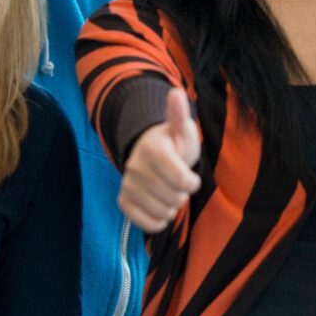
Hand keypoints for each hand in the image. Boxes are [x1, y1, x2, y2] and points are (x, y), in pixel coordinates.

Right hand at [118, 89, 201, 232]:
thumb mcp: (182, 131)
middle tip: (178, 183)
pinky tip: (159, 207)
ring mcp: (128, 184)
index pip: (181, 180)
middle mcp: (135, 166)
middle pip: (174, 198)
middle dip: (183, 194)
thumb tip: (176, 93)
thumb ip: (179, 116)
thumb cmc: (173, 144)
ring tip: (169, 192)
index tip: (192, 177)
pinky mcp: (123, 200)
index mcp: (152, 149)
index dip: (191, 183)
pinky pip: (146, 223)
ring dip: (172, 207)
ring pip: (162, 212)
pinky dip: (157, 220)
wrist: (149, 154)